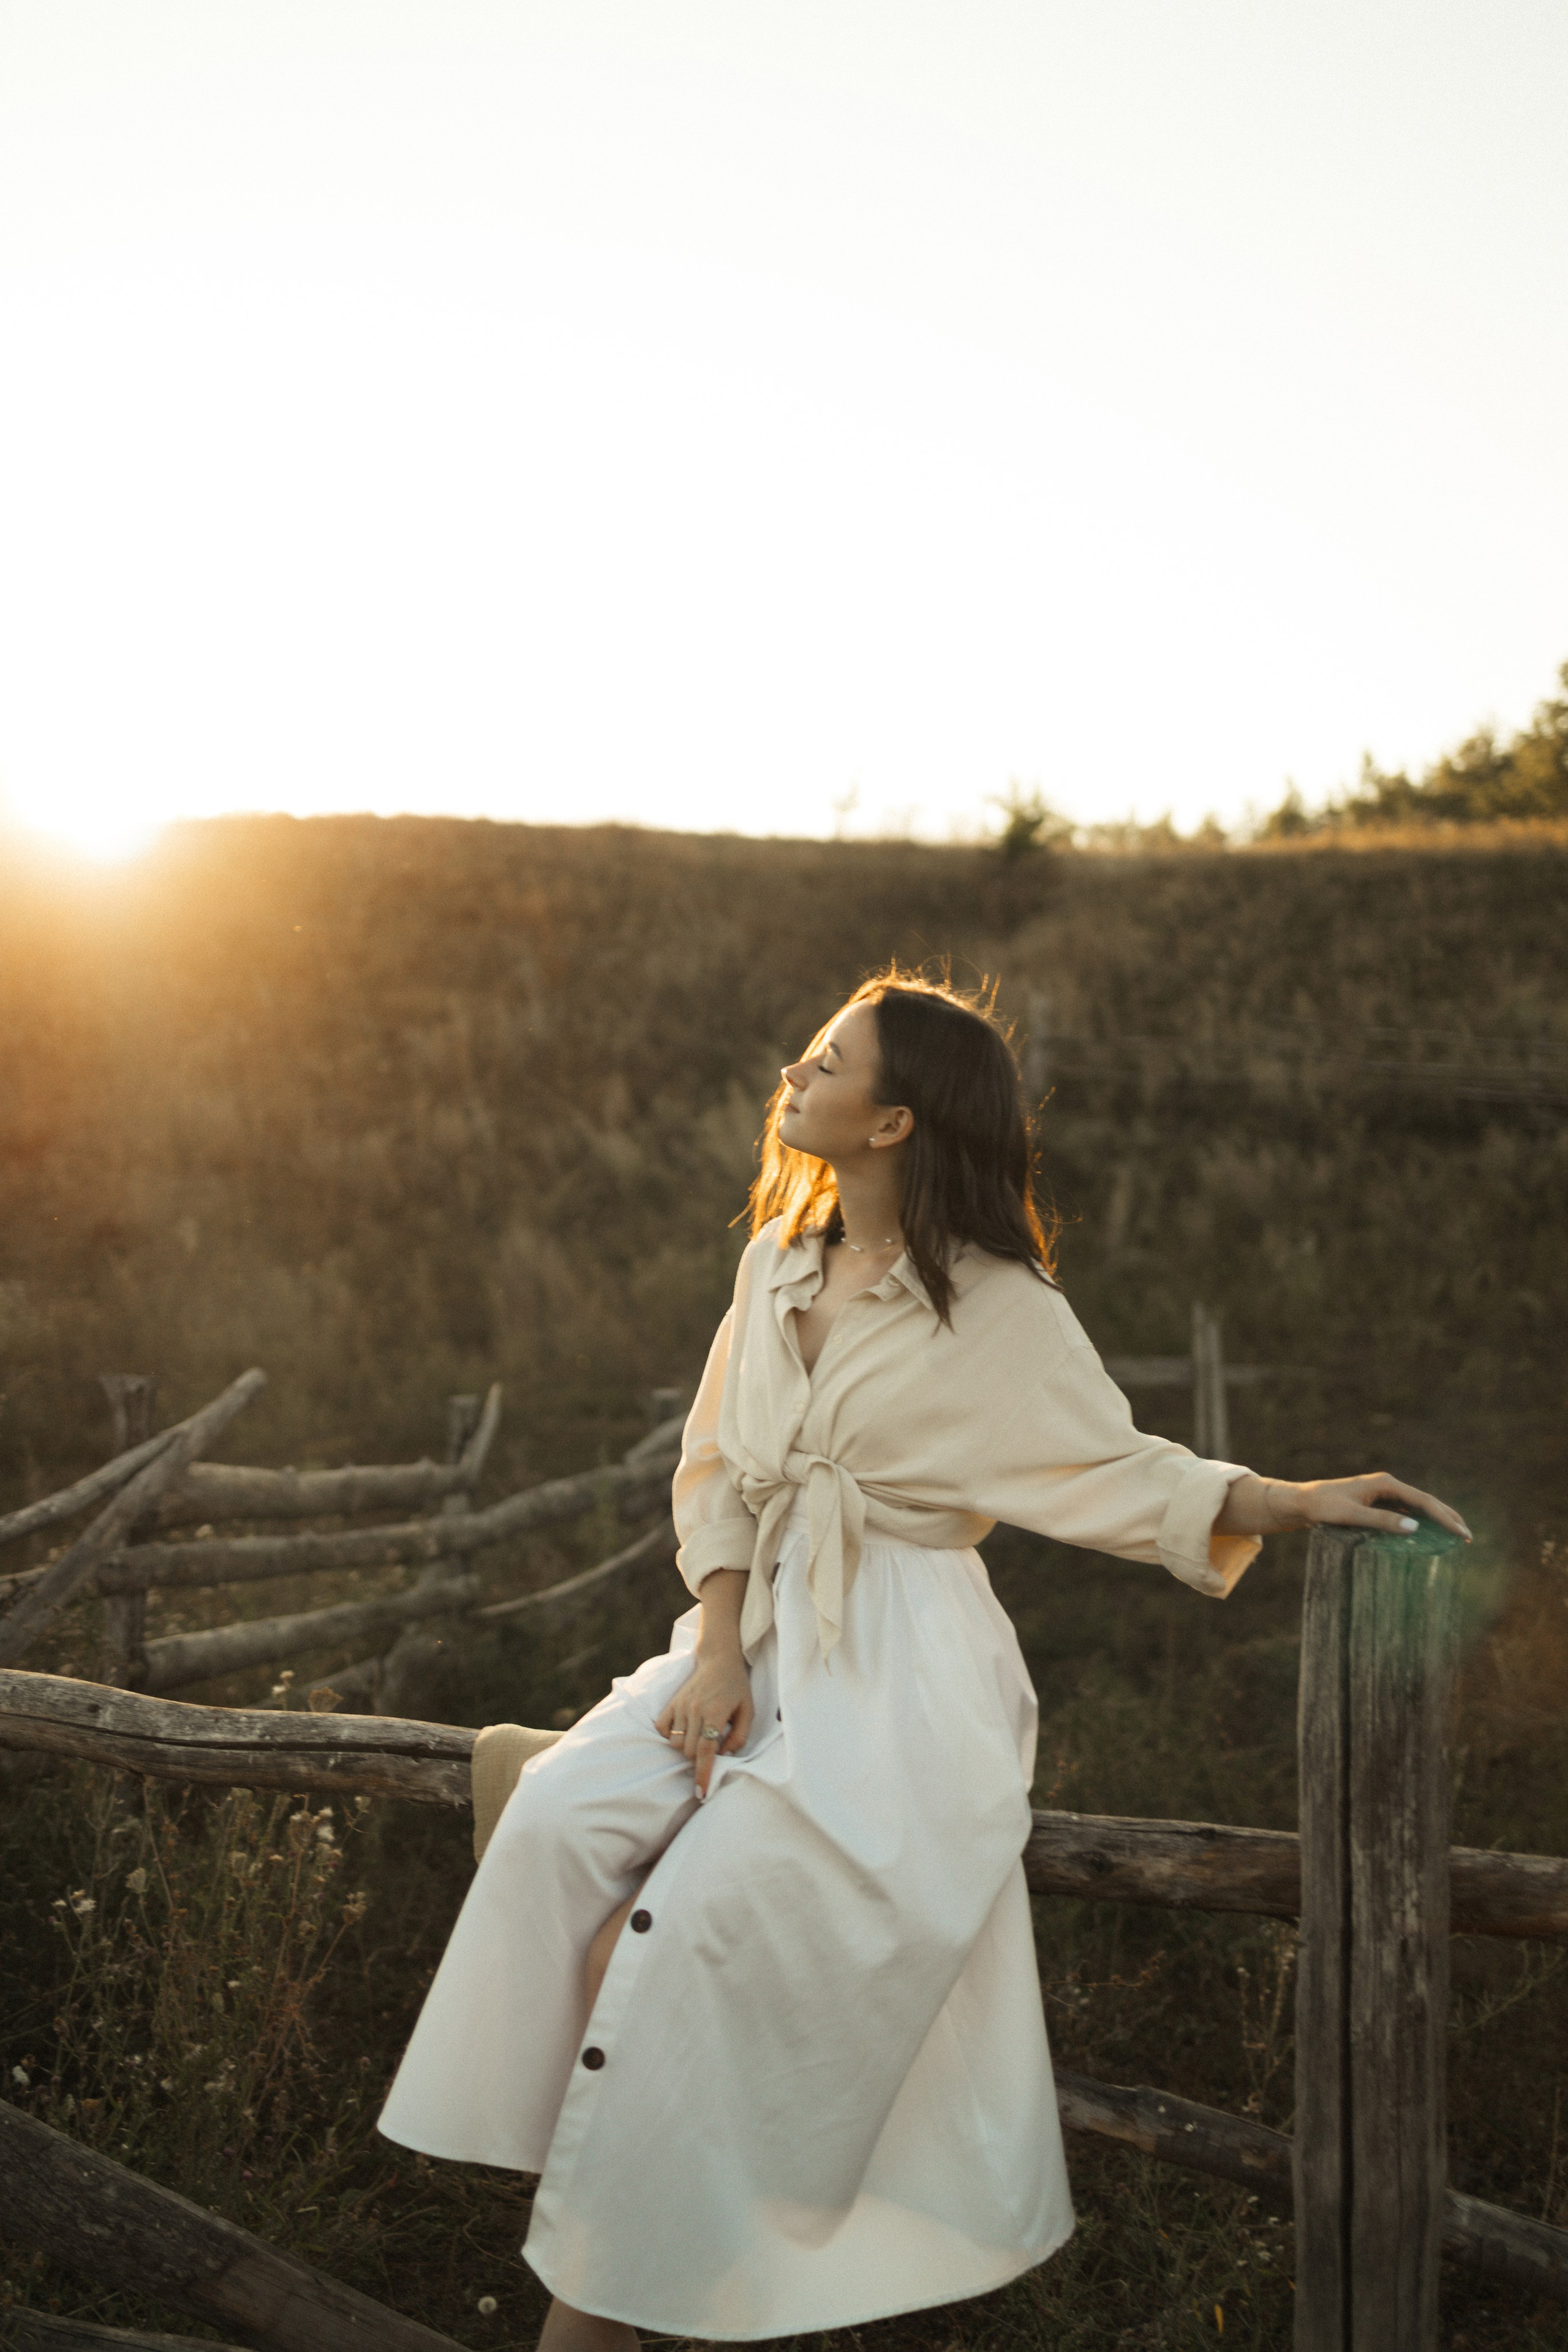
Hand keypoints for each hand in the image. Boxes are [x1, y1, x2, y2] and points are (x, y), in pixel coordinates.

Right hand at [654, 1645, 753, 1796]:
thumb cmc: (737, 1687)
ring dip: (685, 1749)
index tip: (700, 1792)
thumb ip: (740, 1737)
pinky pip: (662, 1729)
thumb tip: (725, 1756)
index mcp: (716, 1713)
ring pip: (675, 1744)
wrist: (719, 1660)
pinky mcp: (672, 1703)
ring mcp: (681, 1706)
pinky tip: (683, 1733)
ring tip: (699, 1738)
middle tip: (710, 1749)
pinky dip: (669, 1737)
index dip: (703, 1774)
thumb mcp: (748, 1711)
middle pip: (688, 1751)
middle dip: (698, 1759)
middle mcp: (695, 1710)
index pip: (706, 1751)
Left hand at [1247, 1471, 1470, 1542]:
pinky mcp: (1377, 1502)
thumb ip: (1381, 1520)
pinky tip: (1428, 1534)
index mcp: (1385, 1484)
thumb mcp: (1351, 1516)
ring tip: (1456, 1535)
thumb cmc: (1323, 1508)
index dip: (1444, 1517)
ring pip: (1417, 1505)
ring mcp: (1382, 1493)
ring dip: (1437, 1519)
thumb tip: (1414, 1527)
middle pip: (1425, 1500)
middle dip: (1447, 1517)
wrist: (1302, 1502)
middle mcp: (1387, 1485)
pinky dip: (1421, 1521)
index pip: (1423, 1501)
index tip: (1461, 1532)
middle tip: (1467, 1536)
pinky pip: (1405, 1511)